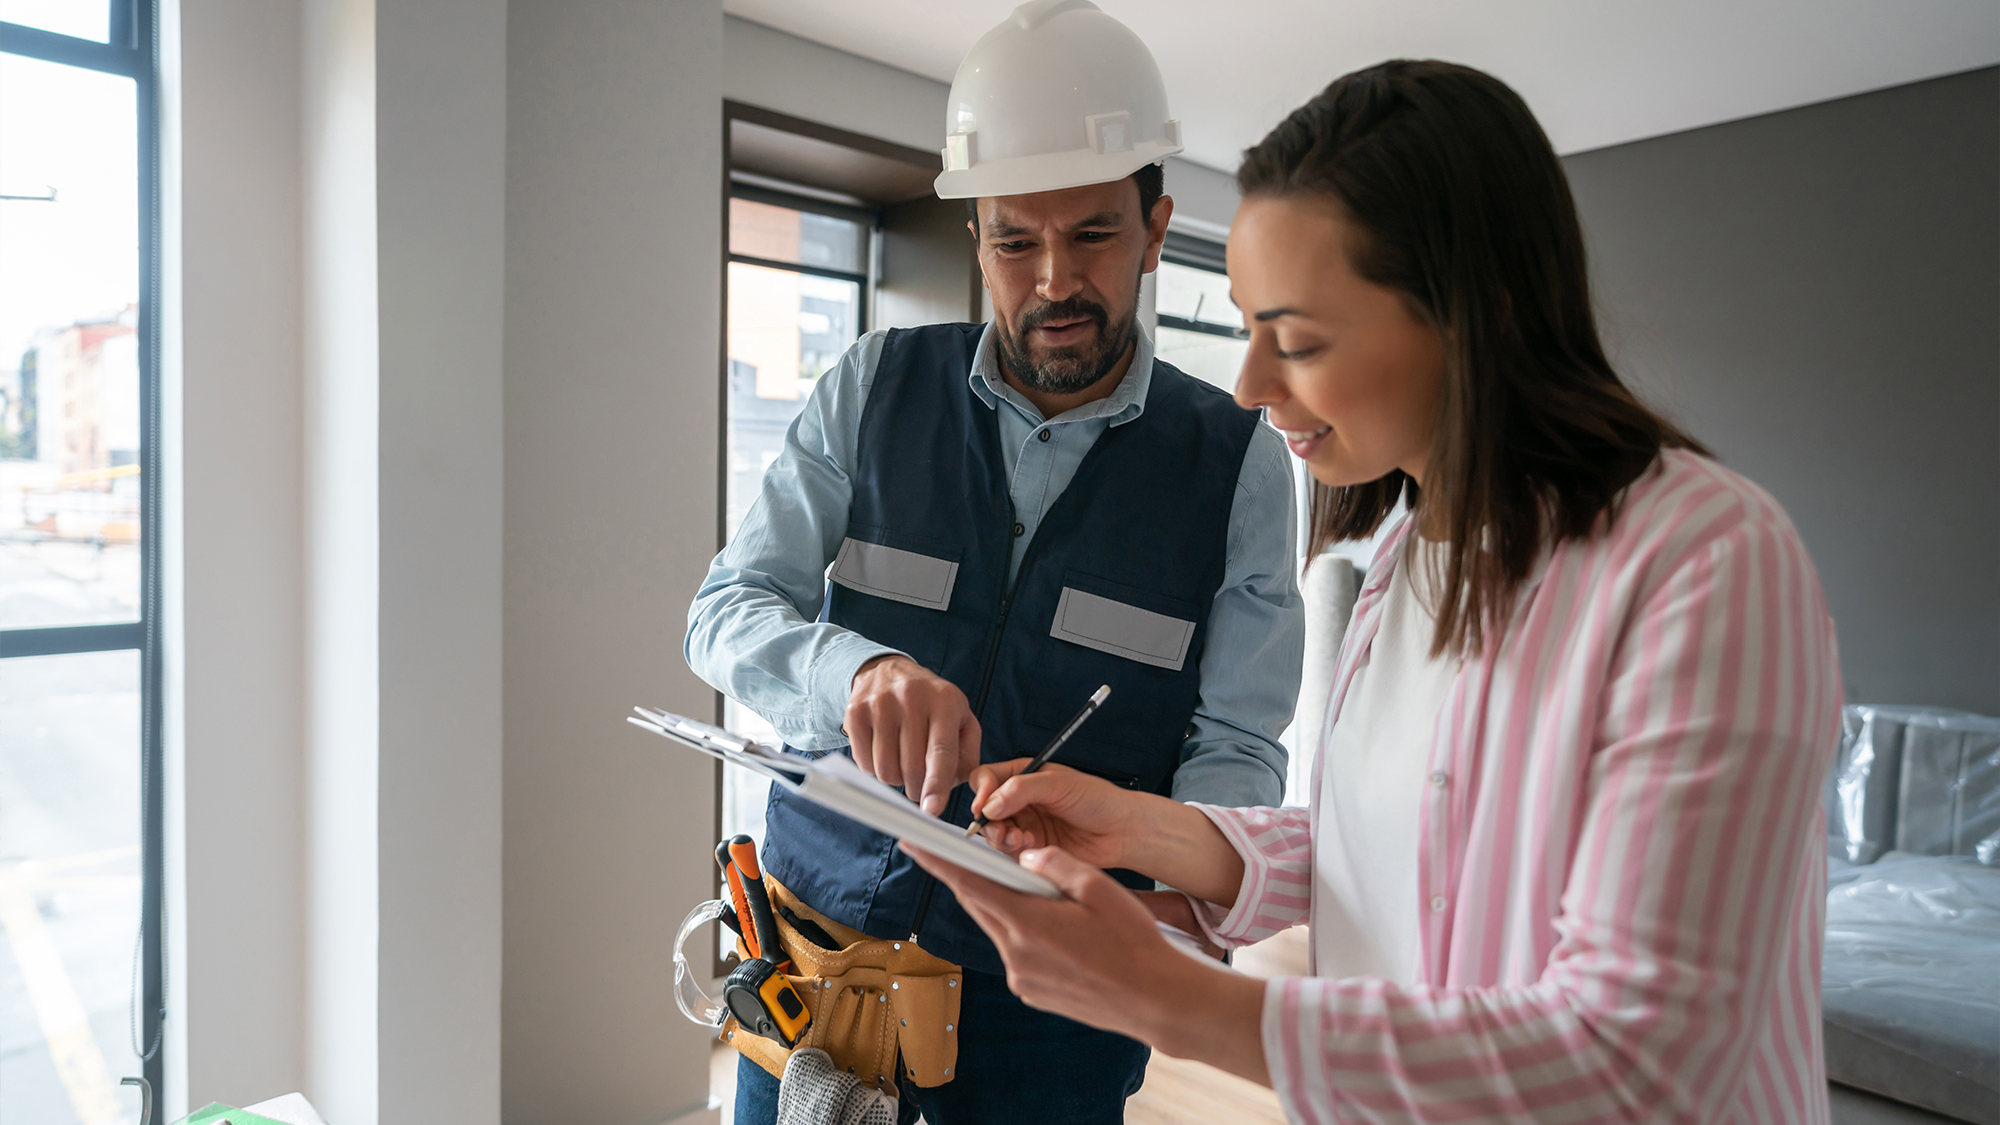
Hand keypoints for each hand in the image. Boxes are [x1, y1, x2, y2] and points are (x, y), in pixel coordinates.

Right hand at [847, 655, 979, 815]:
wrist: (889, 671)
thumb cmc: (932, 703)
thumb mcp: (962, 719)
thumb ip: (968, 756)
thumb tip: (953, 787)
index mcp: (944, 701)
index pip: (940, 752)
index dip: (936, 785)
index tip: (932, 810)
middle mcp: (911, 698)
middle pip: (911, 768)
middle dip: (916, 788)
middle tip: (919, 783)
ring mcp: (880, 704)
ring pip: (885, 770)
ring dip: (895, 779)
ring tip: (902, 761)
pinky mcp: (855, 712)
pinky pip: (864, 763)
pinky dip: (875, 769)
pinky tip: (884, 752)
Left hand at [901, 842, 1268, 1082]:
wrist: (1156, 1001)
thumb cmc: (1134, 942)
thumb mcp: (1099, 888)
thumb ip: (1054, 866)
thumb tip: (1024, 859)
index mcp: (1027, 923)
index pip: (969, 883)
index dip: (938, 861)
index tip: (912, 842)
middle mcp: (1014, 954)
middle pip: (980, 905)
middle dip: (975, 878)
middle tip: (973, 854)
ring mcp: (1021, 979)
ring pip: (999, 929)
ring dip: (1007, 908)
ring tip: (1040, 896)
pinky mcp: (1031, 993)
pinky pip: (1015, 953)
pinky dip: (1024, 934)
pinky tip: (1055, 931)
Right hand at [966, 760, 1151, 869]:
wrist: (1122, 831)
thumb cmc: (1099, 800)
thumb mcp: (1059, 784)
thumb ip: (1022, 789)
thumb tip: (990, 803)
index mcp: (1024, 775)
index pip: (986, 778)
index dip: (981, 791)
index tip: (984, 805)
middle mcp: (1020, 800)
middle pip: (985, 809)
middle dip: (989, 820)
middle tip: (1002, 829)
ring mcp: (1025, 824)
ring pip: (995, 832)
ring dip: (1001, 837)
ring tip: (1019, 839)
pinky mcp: (1032, 848)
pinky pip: (1009, 851)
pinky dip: (1013, 850)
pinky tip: (1030, 846)